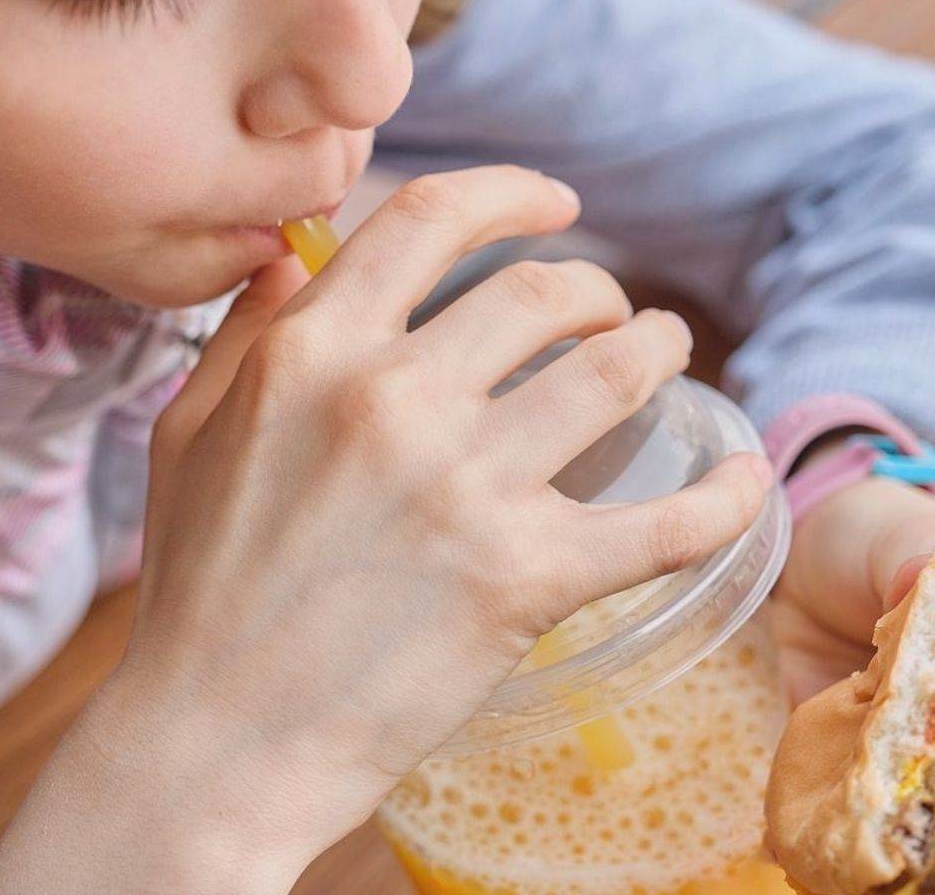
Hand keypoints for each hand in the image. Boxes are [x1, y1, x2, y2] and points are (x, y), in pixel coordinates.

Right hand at [0, 167, 770, 893]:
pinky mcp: (525, 579)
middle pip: (541, 291)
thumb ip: (249, 333)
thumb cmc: (201, 592)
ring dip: (657, 350)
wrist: (217, 739)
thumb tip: (296, 257)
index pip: (432, 220)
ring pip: (613, 375)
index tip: (555, 205)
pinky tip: (743, 480)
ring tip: (666, 355)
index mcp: (312, 353)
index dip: (510, 195)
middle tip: (608, 314)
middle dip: (593, 291)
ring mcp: (466, 487)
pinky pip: (663, 521)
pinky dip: (722, 498)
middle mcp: (394, 400)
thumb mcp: (191, 434)